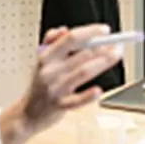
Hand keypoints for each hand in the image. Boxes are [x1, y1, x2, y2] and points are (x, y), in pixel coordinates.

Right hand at [0, 24, 122, 143]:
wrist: (27, 114)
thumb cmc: (39, 85)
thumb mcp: (40, 60)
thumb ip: (51, 42)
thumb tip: (64, 30)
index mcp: (46, 56)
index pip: (70, 38)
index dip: (90, 32)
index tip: (105, 30)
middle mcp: (50, 71)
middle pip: (82, 54)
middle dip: (103, 47)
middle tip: (117, 44)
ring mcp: (55, 89)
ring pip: (83, 72)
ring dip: (102, 63)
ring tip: (115, 56)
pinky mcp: (59, 106)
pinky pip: (76, 101)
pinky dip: (88, 95)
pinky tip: (98, 90)